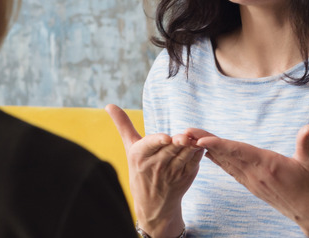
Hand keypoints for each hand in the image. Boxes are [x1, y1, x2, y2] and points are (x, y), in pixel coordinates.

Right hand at [106, 104, 203, 237]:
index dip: (158, 141)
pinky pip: (194, 162)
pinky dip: (198, 153)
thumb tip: (108, 105)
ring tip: (194, 138)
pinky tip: (200, 144)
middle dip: (178, 142)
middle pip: (170, 149)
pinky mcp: (185, 177)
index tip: (166, 138)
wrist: (152, 203)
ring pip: (184, 155)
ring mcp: (172, 173)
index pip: (150, 146)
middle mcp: (155, 166)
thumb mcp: (129, 148)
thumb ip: (123, 125)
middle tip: (185, 137)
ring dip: (191, 146)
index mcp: (139, 156)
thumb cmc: (139, 169)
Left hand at [188, 125, 308, 237]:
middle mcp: (256, 174)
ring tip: (191, 139)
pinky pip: (232, 171)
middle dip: (205, 142)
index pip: (239, 152)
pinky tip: (208, 154)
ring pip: (226, 163)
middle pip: (226, 155)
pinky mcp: (253, 187)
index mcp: (268, 166)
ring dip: (208, 150)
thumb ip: (306, 144)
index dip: (219, 144)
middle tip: (187, 132)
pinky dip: (219, 161)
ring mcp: (253, 182)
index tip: (201, 139)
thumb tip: (308, 127)